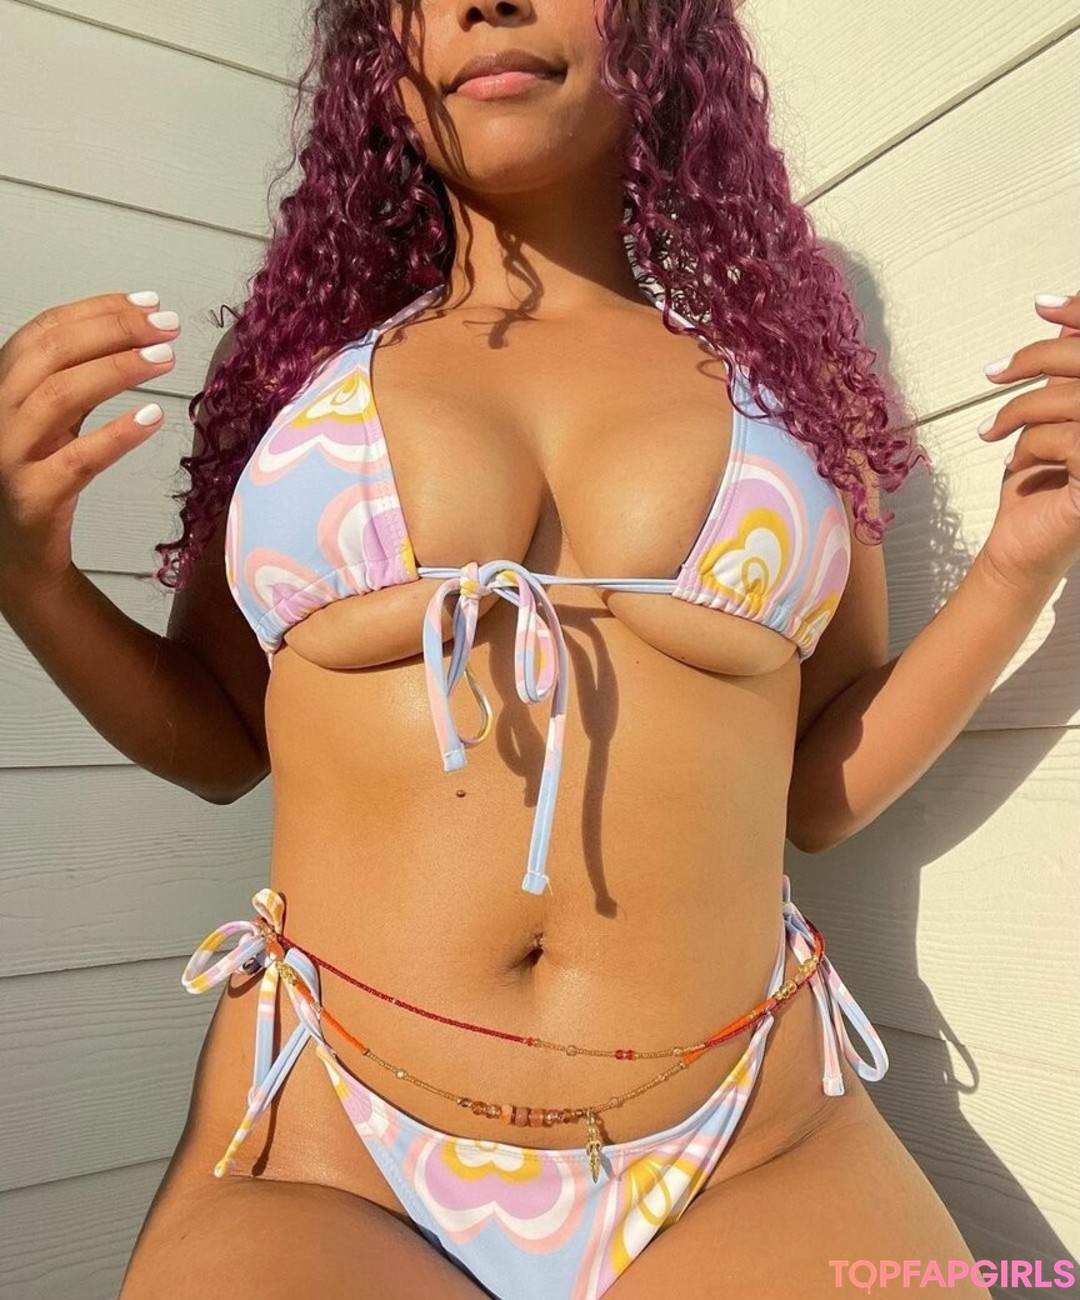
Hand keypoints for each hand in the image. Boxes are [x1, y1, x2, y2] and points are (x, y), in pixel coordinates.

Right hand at [0, 291, 179, 594]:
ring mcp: (11, 455)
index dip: (97, 310)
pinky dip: (116, 435)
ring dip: (117, 369)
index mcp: (3, 386)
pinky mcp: (33, 496)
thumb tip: (136, 331)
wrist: (15, 552)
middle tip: (167, 325)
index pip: (45, 331)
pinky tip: (152, 418)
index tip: (149, 302)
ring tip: (165, 358)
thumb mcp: (55, 418)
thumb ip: (78, 376)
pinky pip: (77, 460)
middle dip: (113, 329)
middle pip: (51, 353)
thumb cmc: (40, 475)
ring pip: (60, 396)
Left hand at [976, 290, 1079, 593]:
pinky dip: (1031, 446)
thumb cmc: (1039, 487)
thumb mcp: (1048, 416)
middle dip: (1037, 359)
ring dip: (1023, 411)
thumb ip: (1065, 370)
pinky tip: (1019, 466)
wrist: (1021, 551)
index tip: (1042, 305)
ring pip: (1072, 399)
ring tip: (996, 431)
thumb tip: (1058, 315)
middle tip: (994, 374)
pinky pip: (1066, 439)